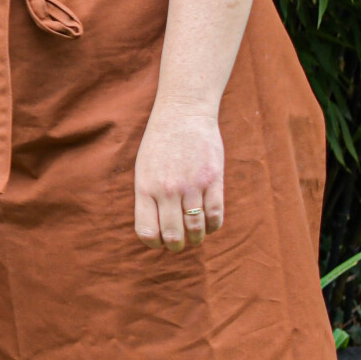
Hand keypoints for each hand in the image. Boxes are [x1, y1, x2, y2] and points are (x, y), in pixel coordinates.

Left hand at [134, 108, 223, 249]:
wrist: (183, 113)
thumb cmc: (161, 144)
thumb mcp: (144, 169)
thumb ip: (148, 197)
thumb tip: (155, 229)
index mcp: (145, 188)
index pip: (146, 231)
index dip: (153, 243)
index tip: (158, 242)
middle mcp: (167, 190)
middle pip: (173, 235)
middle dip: (176, 246)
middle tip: (179, 244)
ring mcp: (191, 185)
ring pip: (196, 228)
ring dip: (196, 239)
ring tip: (195, 237)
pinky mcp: (213, 179)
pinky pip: (215, 214)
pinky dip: (213, 226)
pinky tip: (210, 225)